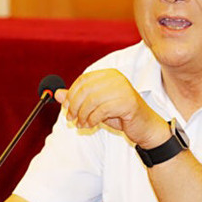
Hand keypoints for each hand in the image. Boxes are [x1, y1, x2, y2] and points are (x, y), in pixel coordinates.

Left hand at [53, 69, 169, 148]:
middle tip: (71, 119)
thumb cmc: (120, 115)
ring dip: (82, 115)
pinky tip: (91, 125)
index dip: (71, 94)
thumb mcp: (95, 106)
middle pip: (86, 89)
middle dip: (74, 106)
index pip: (83, 80)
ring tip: (81, 124)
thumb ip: (77, 99)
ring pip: (92, 100)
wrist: (144, 127)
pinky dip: (92, 119)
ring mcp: (123, 89)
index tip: (65, 108)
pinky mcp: (127, 102)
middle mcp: (116, 78)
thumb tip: (56, 94)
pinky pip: (101, 110)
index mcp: (108, 74)